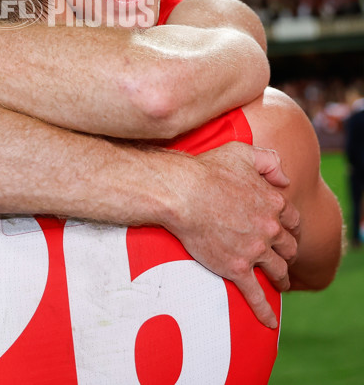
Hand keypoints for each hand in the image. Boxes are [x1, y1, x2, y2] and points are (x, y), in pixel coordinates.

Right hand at [165, 141, 298, 328]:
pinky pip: (256, 295)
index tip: (285, 232)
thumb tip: (285, 179)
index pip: (291, 219)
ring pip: (278, 270)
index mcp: (272, 201)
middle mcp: (269, 228)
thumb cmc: (207, 169)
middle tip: (281, 257)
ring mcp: (255, 250)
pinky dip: (265, 310)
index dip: (289, 225)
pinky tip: (270, 321)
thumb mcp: (242, 152)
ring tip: (280, 283)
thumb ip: (269, 161)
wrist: (182, 192)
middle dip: (287, 252)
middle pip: (288, 246)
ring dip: (281, 278)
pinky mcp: (237, 268)